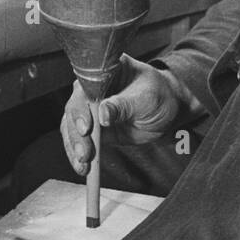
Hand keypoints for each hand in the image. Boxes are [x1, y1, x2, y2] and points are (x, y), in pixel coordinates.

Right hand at [59, 54, 187, 174]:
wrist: (168, 110)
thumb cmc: (158, 95)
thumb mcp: (145, 98)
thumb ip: (123, 105)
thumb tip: (103, 114)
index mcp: (103, 72)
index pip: (85, 88)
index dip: (81, 107)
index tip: (86, 127)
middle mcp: (91, 88)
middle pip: (74, 109)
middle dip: (76, 133)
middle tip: (85, 152)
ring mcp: (90, 109)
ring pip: (71, 127)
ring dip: (75, 147)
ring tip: (83, 165)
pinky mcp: (93, 128)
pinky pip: (79, 140)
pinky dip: (78, 154)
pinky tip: (83, 167)